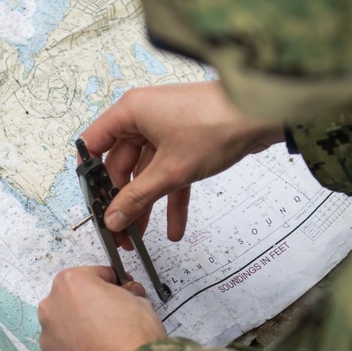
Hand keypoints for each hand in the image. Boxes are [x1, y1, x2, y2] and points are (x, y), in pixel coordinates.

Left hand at [38, 266, 166, 350]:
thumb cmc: (134, 335)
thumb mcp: (139, 301)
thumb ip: (126, 293)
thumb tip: (127, 295)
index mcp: (70, 283)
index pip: (92, 274)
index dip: (111, 281)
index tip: (120, 288)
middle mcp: (52, 306)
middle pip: (73, 299)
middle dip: (91, 304)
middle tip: (114, 314)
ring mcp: (49, 335)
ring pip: (66, 324)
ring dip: (81, 327)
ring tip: (106, 339)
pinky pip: (66, 348)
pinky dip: (79, 349)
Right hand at [80, 82, 282, 246]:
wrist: (262, 115)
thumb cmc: (215, 125)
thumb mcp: (170, 171)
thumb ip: (137, 198)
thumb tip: (113, 219)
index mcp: (129, 112)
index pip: (93, 145)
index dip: (90, 177)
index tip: (93, 205)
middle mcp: (143, 117)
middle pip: (120, 165)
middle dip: (122, 201)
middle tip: (120, 232)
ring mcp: (165, 129)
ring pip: (146, 173)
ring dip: (147, 205)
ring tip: (142, 238)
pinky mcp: (185, 141)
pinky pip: (169, 173)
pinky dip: (171, 198)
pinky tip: (174, 227)